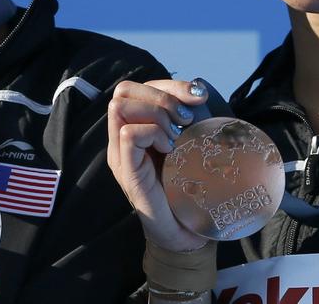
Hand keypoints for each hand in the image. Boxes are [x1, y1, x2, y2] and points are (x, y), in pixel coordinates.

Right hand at [107, 79, 208, 251]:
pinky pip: (128, 133)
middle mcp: (123, 138)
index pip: (138, 87)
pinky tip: (170, 149)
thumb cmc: (191, 189)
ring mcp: (121, 154)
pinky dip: (153, 133)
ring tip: (176, 137)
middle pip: (123, 90)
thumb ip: (187, 116)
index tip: (198, 98)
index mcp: (138, 128)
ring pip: (120, 105)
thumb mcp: (192, 142)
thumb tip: (196, 90)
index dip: (169, 85)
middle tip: (184, 120)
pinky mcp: (126, 171)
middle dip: (161, 95)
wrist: (188, 233)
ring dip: (156, 114)